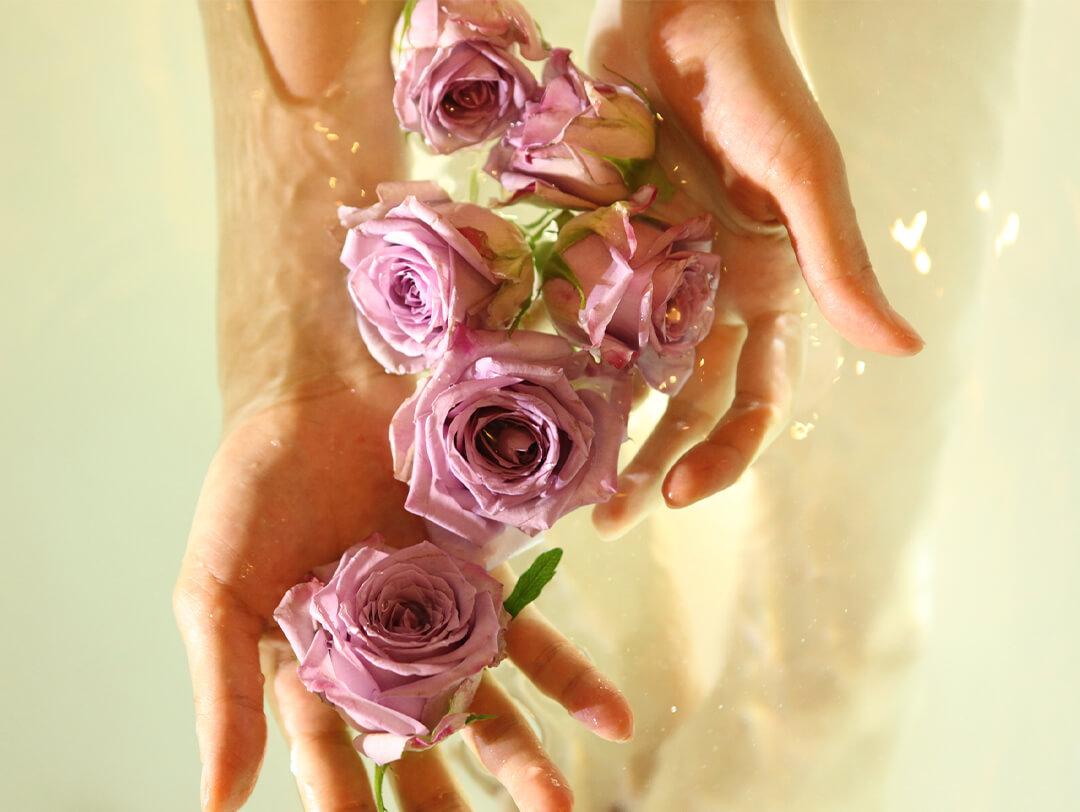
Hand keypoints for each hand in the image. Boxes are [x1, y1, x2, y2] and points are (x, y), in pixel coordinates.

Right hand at [174, 373, 632, 810]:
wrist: (320, 390)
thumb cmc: (254, 488)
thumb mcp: (217, 593)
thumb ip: (223, 693)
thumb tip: (218, 804)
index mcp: (312, 666)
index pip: (331, 754)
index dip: (347, 800)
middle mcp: (381, 653)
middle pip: (418, 743)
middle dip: (448, 800)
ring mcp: (438, 615)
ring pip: (484, 701)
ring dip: (523, 757)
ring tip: (558, 802)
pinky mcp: (484, 574)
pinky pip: (532, 633)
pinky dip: (569, 677)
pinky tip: (610, 717)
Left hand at [587, 0, 922, 536]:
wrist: (678, 10)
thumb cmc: (754, 85)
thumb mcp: (801, 175)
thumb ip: (837, 263)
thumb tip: (903, 347)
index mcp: (766, 291)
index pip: (754, 397)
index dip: (723, 451)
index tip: (676, 493)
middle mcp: (707, 295)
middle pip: (680, 400)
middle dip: (647, 459)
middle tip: (603, 514)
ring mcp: (649, 272)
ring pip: (621, 367)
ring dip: (594, 419)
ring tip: (554, 472)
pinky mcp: (598, 241)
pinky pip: (572, 305)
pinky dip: (547, 344)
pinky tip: (514, 386)